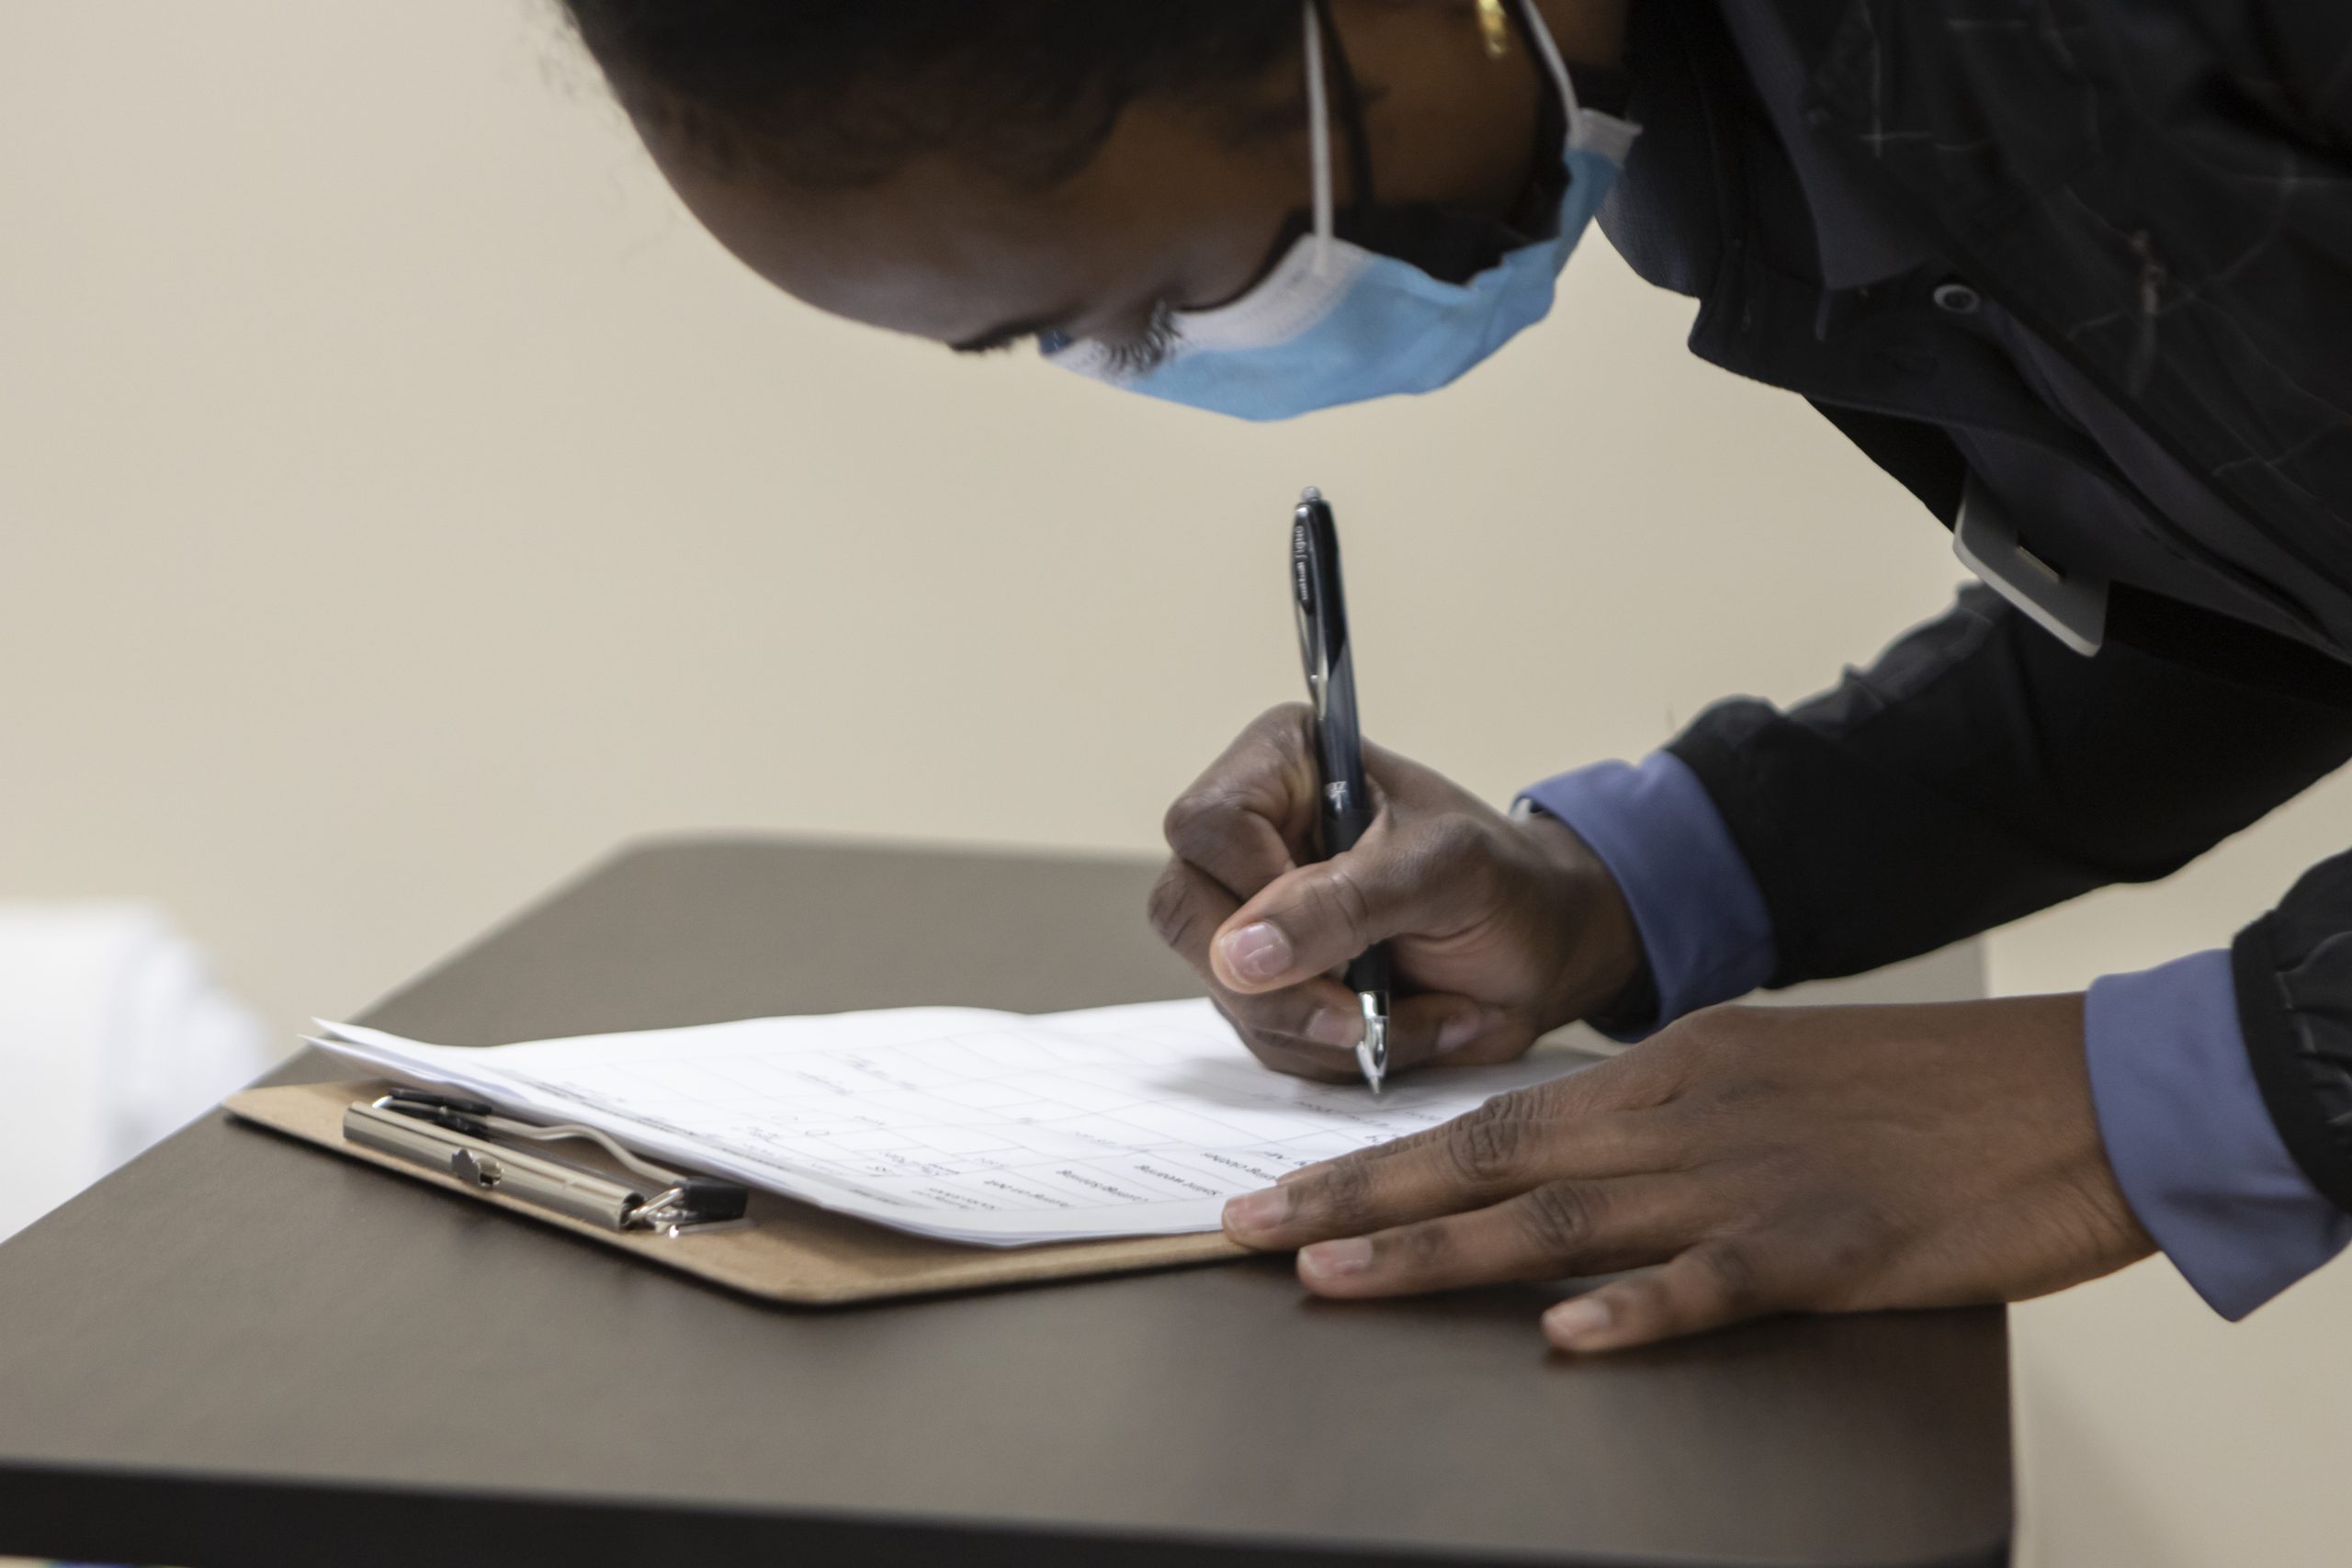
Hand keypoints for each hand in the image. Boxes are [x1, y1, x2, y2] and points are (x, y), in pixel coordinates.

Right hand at [1149, 704, 1640, 1081]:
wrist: (1544, 950)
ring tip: (1422, 1011)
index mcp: (1283, 764)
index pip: (1207, 826)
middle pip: (1187, 914)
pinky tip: (1400, 1027)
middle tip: (1365, 1013)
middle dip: (1283, 985)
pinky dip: (1336, 1053)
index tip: (1336, 936)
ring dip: (1328, 1028)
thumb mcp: (1441, 875)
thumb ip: (1341, 904)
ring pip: (1225, 992)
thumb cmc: (1505, 883)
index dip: (1256, 892)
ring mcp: (1248, 917)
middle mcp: (1248, 836)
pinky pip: (1263, 1038)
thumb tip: (1238, 954)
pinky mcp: (1265, 984)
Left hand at [1220, 994, 2155, 1349]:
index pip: (1493, 1117)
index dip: (1380, 1159)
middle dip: (1359, 1199)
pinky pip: (1713, 1280)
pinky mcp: (1830, 1246)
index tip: (1288, 1188)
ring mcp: (1750, 1179)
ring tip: (1338, 1276)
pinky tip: (1567, 1334)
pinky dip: (1637, 1307)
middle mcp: (1686, 1113)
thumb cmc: (1925, 1093)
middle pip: (1492, 1159)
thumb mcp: (1770, 1075)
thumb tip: (1575, 1169)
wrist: (2076, 1091)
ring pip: (1563, 1216)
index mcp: (1670, 1069)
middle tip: (1251, 1231)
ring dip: (1438, 1248)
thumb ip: (1669, 1121)